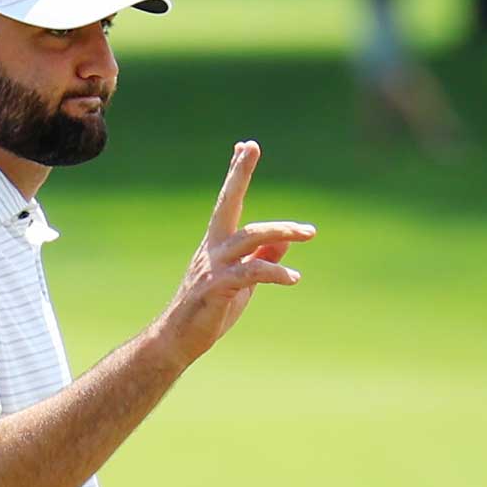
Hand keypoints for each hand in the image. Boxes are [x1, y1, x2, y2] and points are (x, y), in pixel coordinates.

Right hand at [155, 140, 312, 365]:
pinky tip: (294, 278)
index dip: (237, 174)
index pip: (228, 201)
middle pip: (228, 202)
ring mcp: (213, 266)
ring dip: (281, 231)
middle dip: (240, 173)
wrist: (178, 340)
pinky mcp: (217, 288)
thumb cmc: (210, 309)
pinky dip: (275, 272)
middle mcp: (213, 247)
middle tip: (251, 146)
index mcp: (217, 243)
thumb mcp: (242, 281)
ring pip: (249, 236)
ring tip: (309, 233)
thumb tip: (286, 242)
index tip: (245, 145)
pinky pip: (251, 273)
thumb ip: (262, 258)